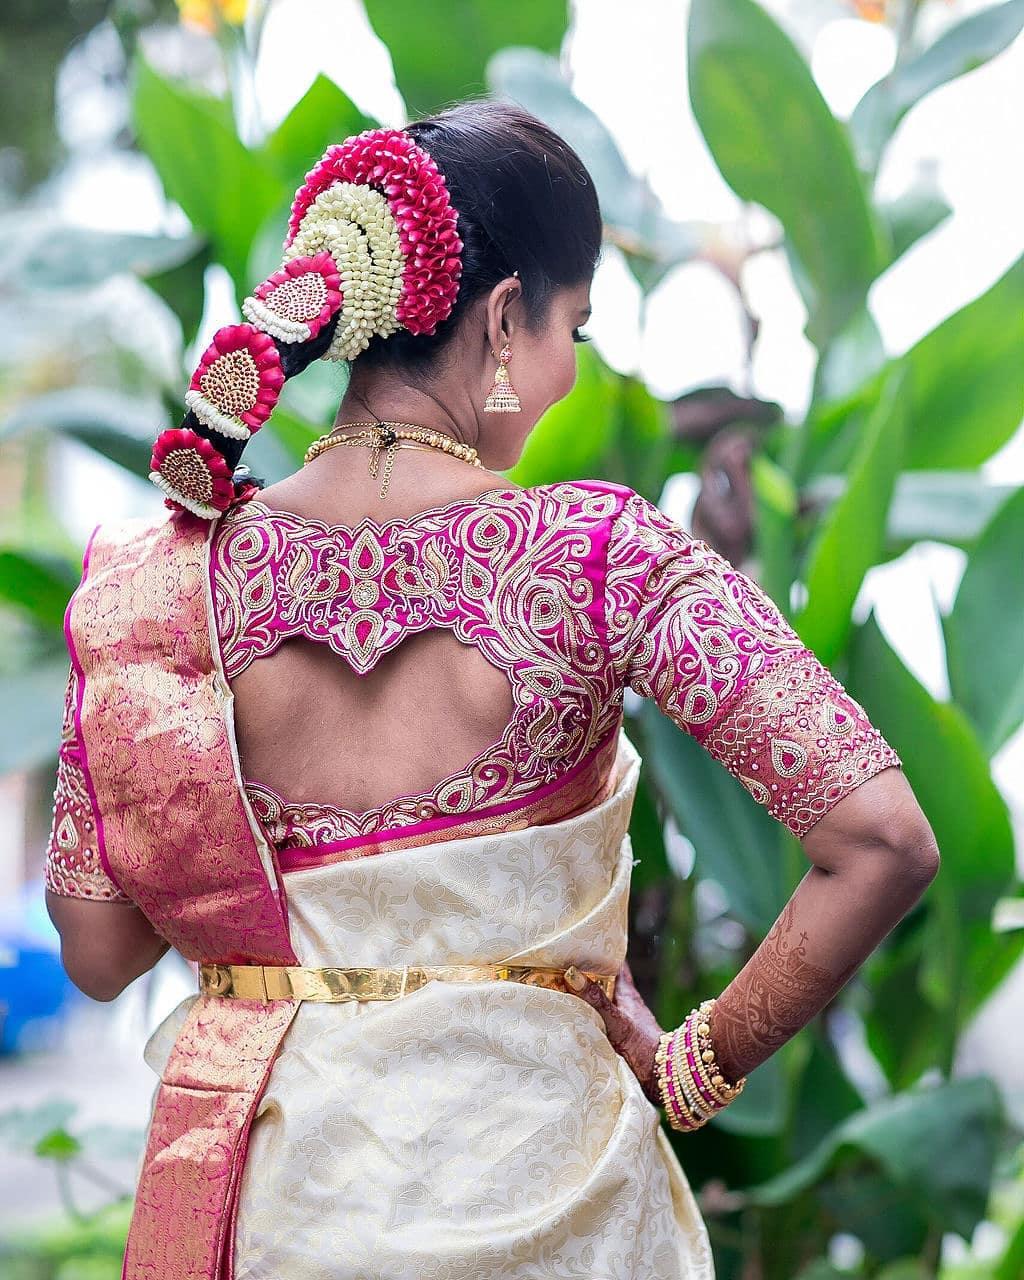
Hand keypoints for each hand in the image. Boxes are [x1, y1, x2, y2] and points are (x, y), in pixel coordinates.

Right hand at [565, 959, 663, 1105]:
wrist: (661, 1077)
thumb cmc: (643, 1045)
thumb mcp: (616, 1019)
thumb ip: (595, 998)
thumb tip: (572, 972)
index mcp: (627, 993)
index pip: (616, 964)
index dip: (605, 950)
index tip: (588, 938)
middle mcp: (625, 1004)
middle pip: (605, 982)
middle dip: (588, 972)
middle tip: (564, 963)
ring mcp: (622, 1021)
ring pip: (601, 1001)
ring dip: (586, 995)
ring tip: (561, 988)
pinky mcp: (619, 1039)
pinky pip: (598, 1020)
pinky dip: (587, 1015)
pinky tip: (573, 1019)